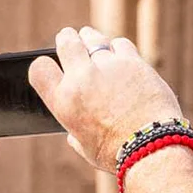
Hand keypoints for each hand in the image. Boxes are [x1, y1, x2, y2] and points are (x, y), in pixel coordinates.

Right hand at [28, 27, 182, 172]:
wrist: (152, 147)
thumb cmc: (118, 155)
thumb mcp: (86, 148)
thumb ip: (76, 134)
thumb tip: (73, 134)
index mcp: (63, 102)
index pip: (39, 69)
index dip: (43, 64)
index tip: (50, 64)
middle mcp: (81, 80)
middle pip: (66, 42)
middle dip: (67, 38)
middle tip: (69, 37)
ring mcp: (107, 67)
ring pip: (94, 38)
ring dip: (91, 38)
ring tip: (91, 38)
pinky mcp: (132, 62)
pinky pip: (120, 44)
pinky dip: (118, 48)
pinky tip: (120, 54)